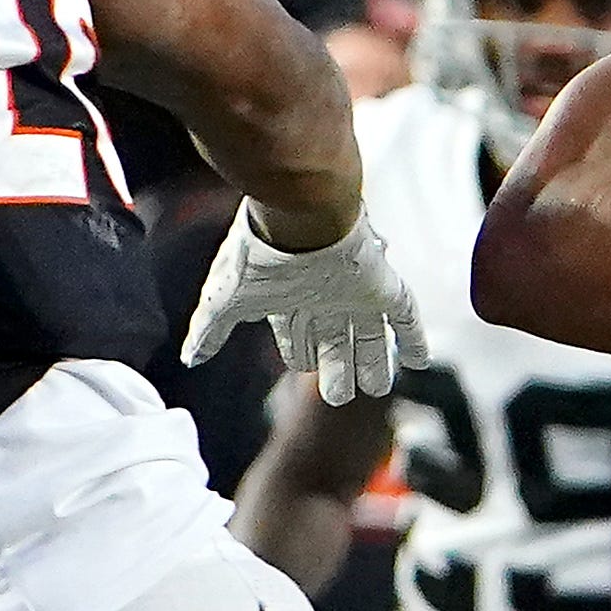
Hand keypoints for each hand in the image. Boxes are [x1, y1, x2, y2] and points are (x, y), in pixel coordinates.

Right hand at [184, 200, 427, 405]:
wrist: (300, 214)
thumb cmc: (260, 253)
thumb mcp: (226, 299)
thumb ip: (210, 330)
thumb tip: (188, 359)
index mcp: (291, 298)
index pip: (296, 334)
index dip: (298, 352)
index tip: (300, 365)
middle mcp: (325, 298)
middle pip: (334, 342)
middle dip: (335, 369)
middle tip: (338, 396)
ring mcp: (357, 294)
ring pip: (370, 338)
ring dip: (375, 364)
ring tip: (377, 388)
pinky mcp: (385, 288)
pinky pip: (407, 319)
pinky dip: (415, 341)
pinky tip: (422, 361)